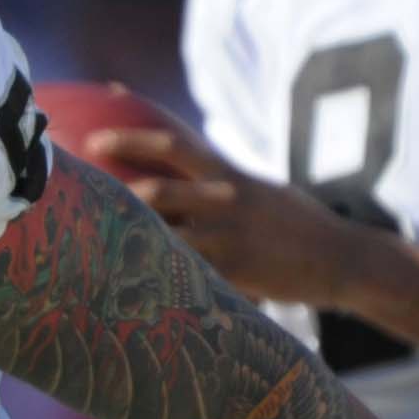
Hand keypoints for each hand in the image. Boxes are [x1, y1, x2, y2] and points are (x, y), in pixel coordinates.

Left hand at [67, 113, 358, 312]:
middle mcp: (223, 200)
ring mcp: (227, 238)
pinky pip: (184, 275)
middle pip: (157, 187)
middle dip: (113, 186)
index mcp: (227, 174)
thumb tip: (178, 171)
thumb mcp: (257, 190)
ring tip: (85, 242)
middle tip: (76, 188)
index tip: (97, 130)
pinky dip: (154, 278)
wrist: (341, 257)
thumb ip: (217, 180)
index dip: (132, 133)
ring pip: (164, 233)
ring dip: (125, 236)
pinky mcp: (233, 273)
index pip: (173, 143)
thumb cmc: (293, 224)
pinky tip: (122, 288)